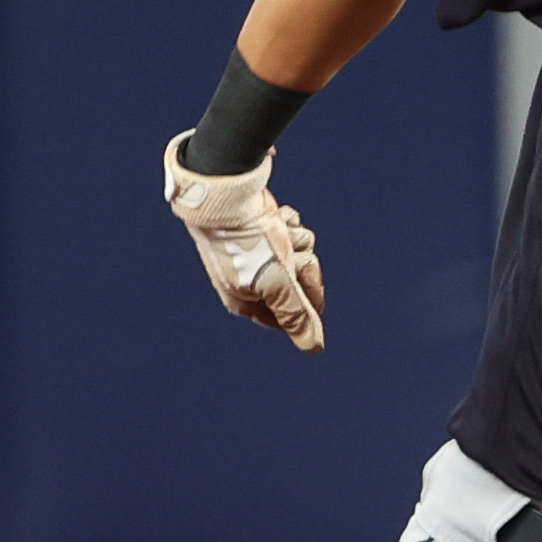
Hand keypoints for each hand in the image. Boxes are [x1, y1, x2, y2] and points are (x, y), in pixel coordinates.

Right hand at [163, 132, 325, 352]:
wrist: (227, 194)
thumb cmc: (247, 243)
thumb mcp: (276, 282)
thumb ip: (297, 314)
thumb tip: (314, 347)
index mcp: (247, 302)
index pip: (292, 316)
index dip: (304, 300)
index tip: (298, 283)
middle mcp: (251, 281)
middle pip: (300, 283)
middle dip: (300, 265)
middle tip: (286, 253)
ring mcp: (258, 254)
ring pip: (300, 253)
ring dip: (296, 240)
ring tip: (276, 230)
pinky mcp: (263, 230)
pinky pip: (292, 230)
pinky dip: (289, 223)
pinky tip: (274, 216)